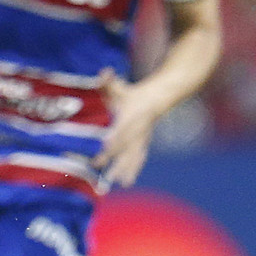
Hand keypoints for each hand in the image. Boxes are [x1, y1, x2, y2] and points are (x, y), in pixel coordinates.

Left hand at [92, 70, 160, 187]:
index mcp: (130, 116)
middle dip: (112, 158)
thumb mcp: (120, 86)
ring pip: (132, 157)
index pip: (121, 128)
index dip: (114, 137)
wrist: (157, 98)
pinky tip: (126, 182)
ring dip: (124, 170)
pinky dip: (133, 171)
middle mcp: (136, 130)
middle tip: (97, 168)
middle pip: (124, 146)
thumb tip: (104, 71)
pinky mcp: (143, 144)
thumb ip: (109, 81)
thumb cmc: (133, 93)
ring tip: (116, 183)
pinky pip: (138, 159)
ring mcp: (141, 139)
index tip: (104, 146)